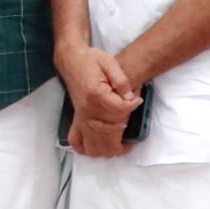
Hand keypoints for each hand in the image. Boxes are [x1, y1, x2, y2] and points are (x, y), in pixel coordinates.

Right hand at [55, 42, 141, 157]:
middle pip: (109, 131)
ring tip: (121, 146)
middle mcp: (86, 109)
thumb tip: (130, 97)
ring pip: (95, 142)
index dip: (132, 106)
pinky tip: (99, 149)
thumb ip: (121, 80)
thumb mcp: (109, 62)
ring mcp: (80, 116)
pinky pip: (77, 141)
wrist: (71, 59)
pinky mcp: (76, 118)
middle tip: (133, 130)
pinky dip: (87, 149)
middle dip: (124, 134)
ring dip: (109, 148)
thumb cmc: (91, 59)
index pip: (120, 109)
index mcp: (95, 94)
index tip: (138, 100)